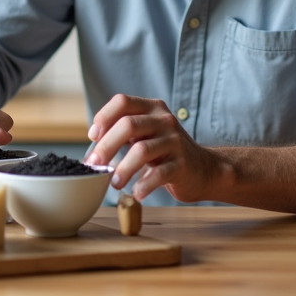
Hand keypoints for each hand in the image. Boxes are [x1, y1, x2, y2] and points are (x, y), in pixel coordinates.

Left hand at [83, 95, 220, 201]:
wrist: (204, 169)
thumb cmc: (166, 152)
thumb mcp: (147, 134)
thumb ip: (124, 134)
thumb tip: (92, 151)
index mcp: (152, 108)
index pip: (123, 102)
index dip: (103, 116)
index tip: (92, 136)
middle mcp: (164, 120)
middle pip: (128, 125)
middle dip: (106, 146)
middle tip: (95, 165)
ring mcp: (175, 141)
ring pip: (141, 150)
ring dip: (122, 168)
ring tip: (114, 183)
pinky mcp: (182, 164)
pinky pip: (159, 174)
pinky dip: (143, 185)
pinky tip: (136, 193)